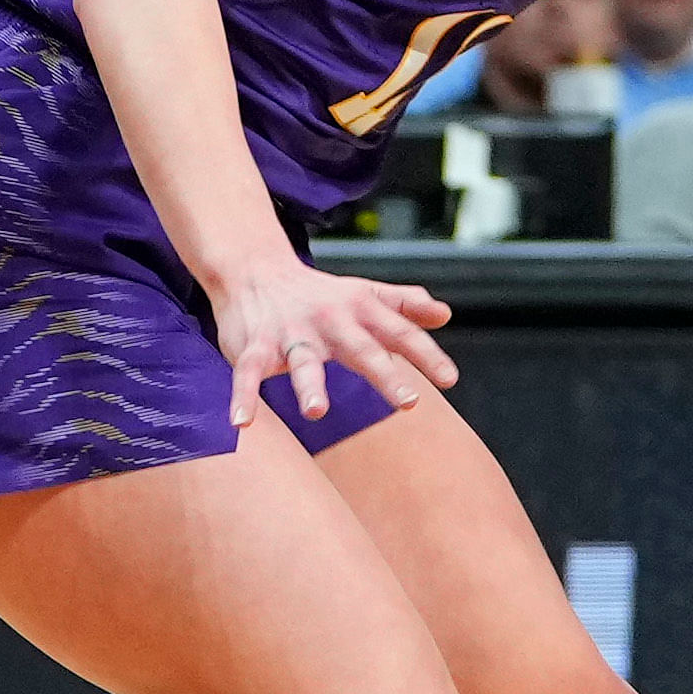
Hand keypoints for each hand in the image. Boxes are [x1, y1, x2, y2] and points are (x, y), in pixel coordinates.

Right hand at [209, 255, 458, 426]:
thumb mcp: (364, 294)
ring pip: (302, 362)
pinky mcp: (255, 347)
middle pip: (361, 349)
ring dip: (309, 386)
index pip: (399, 332)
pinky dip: (243, 396)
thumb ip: (404, 305)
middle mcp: (328, 321)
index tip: (450, 379)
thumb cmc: (320, 293)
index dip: (425, 354)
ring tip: (317, 412)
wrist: (255, 270)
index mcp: (359, 310)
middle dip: (384, 374)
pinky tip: (242, 422)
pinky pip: (248, 373)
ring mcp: (290, 334)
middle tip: (410, 401)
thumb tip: (445, 314)